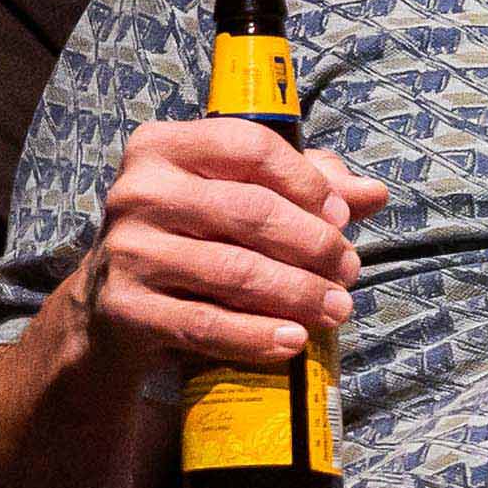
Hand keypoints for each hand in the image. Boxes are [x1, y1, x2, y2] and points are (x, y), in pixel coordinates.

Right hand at [79, 118, 390, 371]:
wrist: (115, 300)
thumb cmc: (194, 235)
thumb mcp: (241, 196)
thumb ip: (306, 187)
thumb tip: (373, 193)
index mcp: (164, 147)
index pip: (251, 148)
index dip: (307, 183)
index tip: (343, 218)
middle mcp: (139, 191)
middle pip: (251, 211)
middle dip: (315, 245)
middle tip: (349, 271)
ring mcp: (127, 250)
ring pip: (235, 271)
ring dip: (298, 294)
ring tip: (336, 308)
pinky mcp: (125, 307)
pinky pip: (205, 324)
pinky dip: (256, 335)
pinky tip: (293, 340)